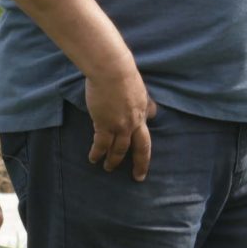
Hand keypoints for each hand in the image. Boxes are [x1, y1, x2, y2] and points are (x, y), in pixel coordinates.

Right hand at [83, 60, 154, 178]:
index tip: (142, 147)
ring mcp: (121, 125)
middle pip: (141, 147)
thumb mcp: (140, 88)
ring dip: (114, 161)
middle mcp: (135, 121)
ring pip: (120, 149)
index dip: (143, 138)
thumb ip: (144, 101)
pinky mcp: (104, 124)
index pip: (146, 129)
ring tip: (109, 168)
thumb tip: (152, 111)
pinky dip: (97, 153)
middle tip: (139, 176)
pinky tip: (93, 159)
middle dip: (141, 163)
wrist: (112, 71)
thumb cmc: (123, 74)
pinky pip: (101, 144)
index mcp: (143, 111)